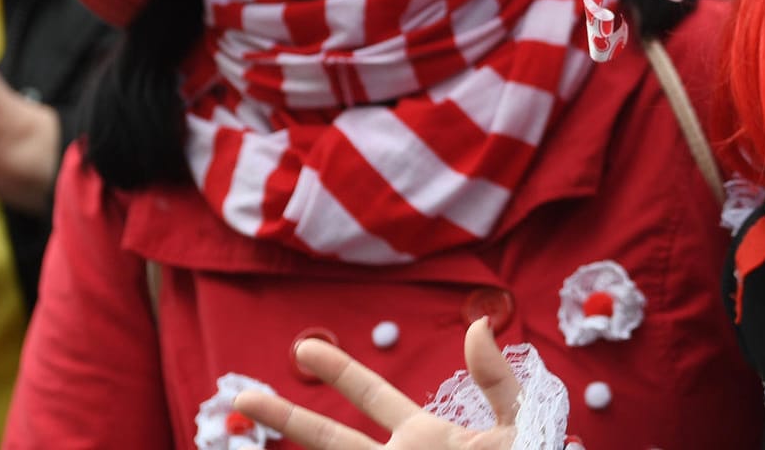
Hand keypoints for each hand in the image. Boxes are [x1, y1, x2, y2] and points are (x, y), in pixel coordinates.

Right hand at [233, 318, 520, 449]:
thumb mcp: (521, 427)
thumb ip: (499, 381)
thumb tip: (477, 326)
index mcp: (425, 437)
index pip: (373, 398)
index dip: (339, 373)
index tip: (304, 353)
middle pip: (330, 439)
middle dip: (287, 416)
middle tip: (243, 393)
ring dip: (291, 447)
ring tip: (244, 424)